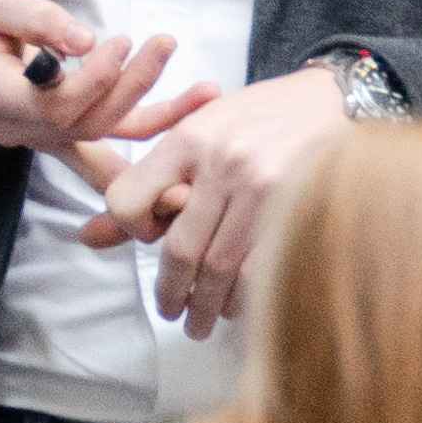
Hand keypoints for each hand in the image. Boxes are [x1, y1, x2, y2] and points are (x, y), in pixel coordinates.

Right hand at [0, 0, 214, 190]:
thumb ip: (34, 18)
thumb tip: (83, 39)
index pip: (56, 106)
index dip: (95, 79)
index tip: (119, 40)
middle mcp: (19, 128)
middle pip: (87, 124)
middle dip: (133, 87)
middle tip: (162, 44)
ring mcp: (40, 135)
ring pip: (104, 138)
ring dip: (159, 119)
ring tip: (207, 93)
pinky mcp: (60, 129)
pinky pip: (108, 141)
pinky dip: (150, 131)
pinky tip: (192, 112)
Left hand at [79, 67, 352, 336]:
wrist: (334, 100)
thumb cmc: (258, 119)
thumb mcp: (199, 132)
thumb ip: (150, 184)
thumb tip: (88, 238)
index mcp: (189, 138)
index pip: (129, 198)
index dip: (129, 229)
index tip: (147, 243)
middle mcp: (222, 162)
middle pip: (180, 248)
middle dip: (171, 292)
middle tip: (171, 313)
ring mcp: (263, 187)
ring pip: (219, 268)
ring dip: (206, 306)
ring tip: (201, 322)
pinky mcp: (299, 208)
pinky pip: (259, 270)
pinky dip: (243, 297)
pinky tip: (237, 306)